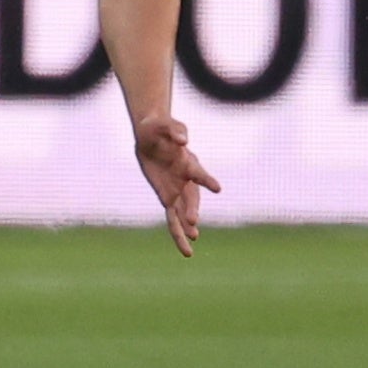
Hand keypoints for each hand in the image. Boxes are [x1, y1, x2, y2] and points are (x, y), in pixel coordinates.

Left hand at [135, 113, 220, 256]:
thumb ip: (175, 130)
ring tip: (193, 240)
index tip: (217, 188)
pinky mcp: (166, 196)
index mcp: (188, 163)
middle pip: (191, 198)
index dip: (206, 180)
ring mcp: (177, 190)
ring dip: (186, 225)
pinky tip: (186, 244)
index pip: (198, 173)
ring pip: (182, 212)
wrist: (151, 135)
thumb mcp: (164, 124)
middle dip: (192, 209)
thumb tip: (183, 140)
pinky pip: (172, 216)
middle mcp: (186, 179)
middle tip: (193, 221)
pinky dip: (178, 229)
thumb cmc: (160, 127)